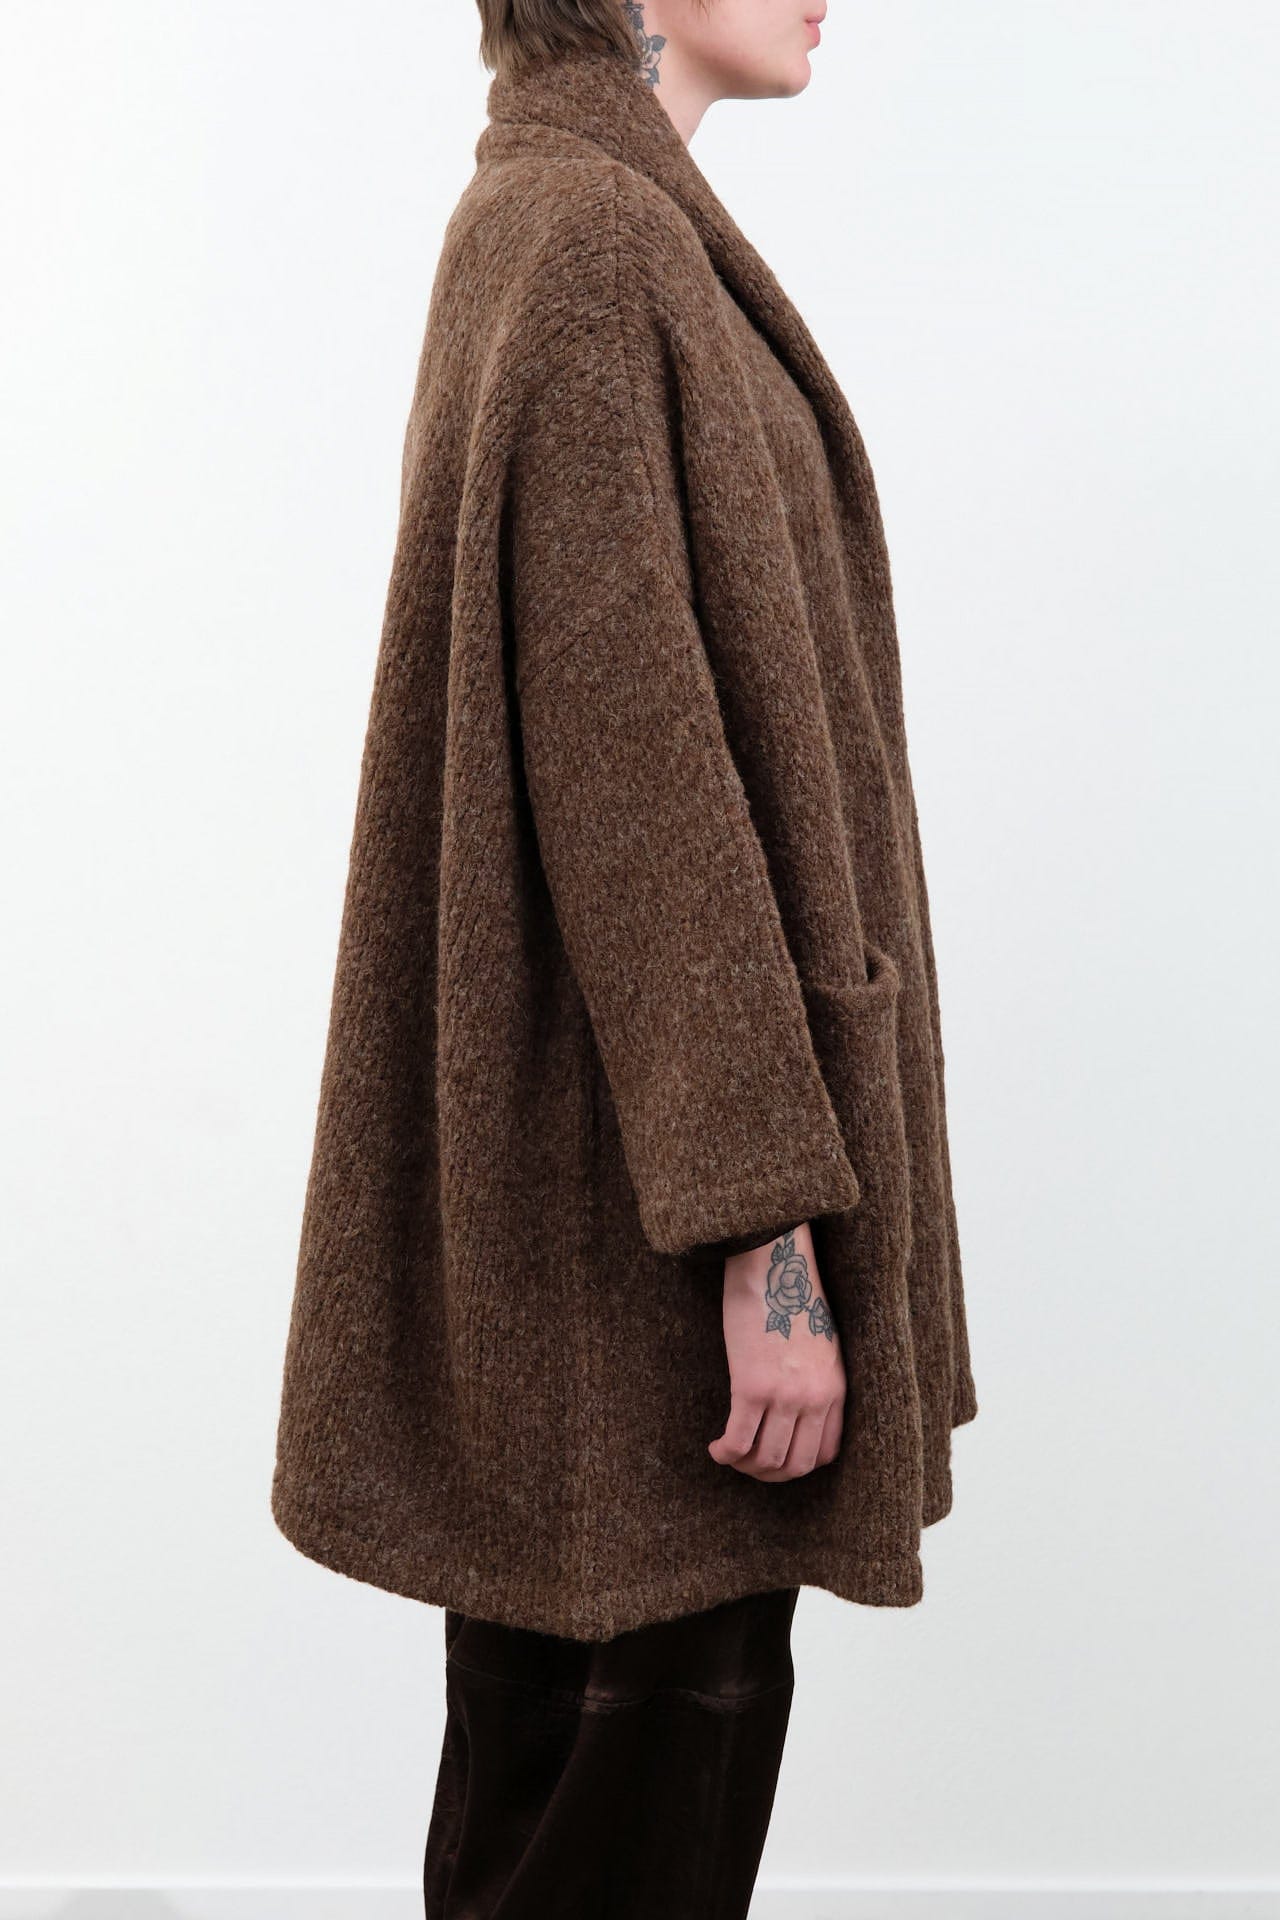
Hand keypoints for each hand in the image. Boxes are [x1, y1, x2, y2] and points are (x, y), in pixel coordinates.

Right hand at [707, 1223, 845, 1480]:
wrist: (774, 1261)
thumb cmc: (791, 1293)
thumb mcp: (820, 1342)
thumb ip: (815, 1377)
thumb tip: (793, 1402)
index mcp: (836, 1388)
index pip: (826, 1453)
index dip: (796, 1464)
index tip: (775, 1456)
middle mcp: (815, 1398)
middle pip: (796, 1465)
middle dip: (768, 1474)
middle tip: (747, 1464)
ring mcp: (785, 1395)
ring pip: (766, 1460)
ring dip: (744, 1466)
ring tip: (728, 1453)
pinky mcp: (752, 1386)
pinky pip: (739, 1441)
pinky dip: (725, 1453)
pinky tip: (715, 1447)